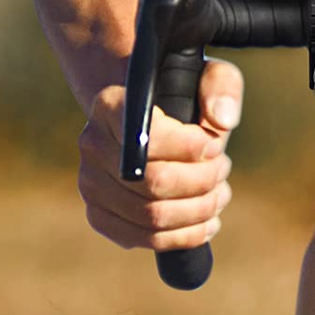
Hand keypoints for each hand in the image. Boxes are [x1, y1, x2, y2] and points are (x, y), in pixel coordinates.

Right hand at [77, 56, 242, 252]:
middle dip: (201, 181)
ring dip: (197, 210)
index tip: (216, 146)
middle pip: (152, 182)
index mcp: (110, 104)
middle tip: (223, 169)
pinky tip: (208, 222)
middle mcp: (92, 145)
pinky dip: (183, 235)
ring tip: (220, 193)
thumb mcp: (208, 76)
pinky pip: (143, 238)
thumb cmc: (186, 95)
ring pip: (150, 215)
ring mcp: (91, 185)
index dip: (188, 148)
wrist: (155, 117)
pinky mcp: (100, 216)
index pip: (146, 137)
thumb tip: (222, 120)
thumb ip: (221, 87)